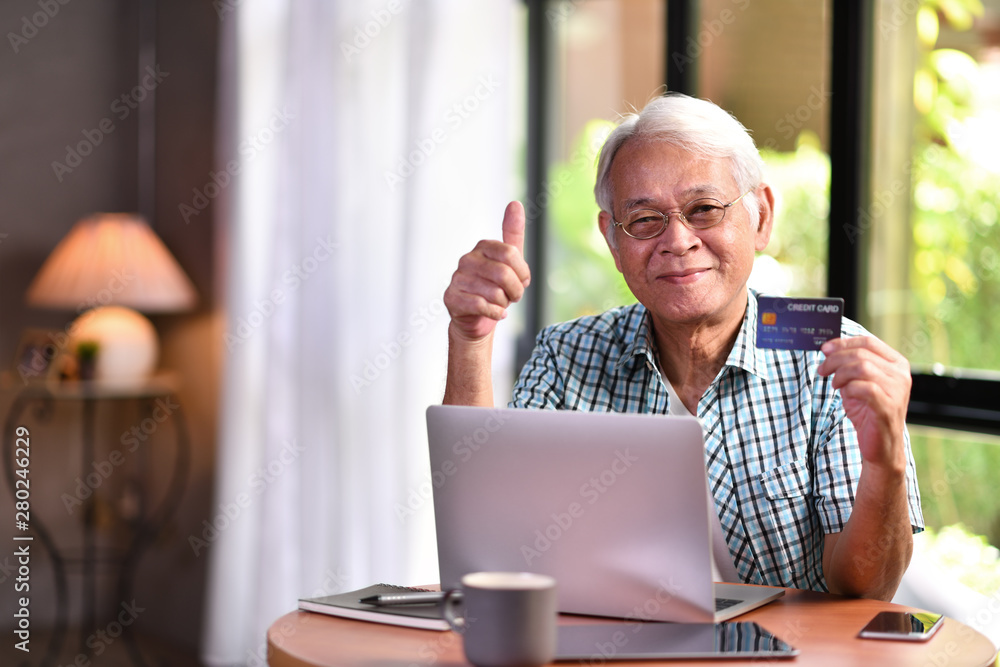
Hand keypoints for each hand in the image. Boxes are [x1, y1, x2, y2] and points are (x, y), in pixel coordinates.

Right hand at [444, 201, 530, 341]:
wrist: (477, 318)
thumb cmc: (495, 288)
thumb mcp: (510, 262)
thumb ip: (513, 233)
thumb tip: (515, 203)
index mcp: (483, 247)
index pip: (510, 253)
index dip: (522, 272)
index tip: (522, 281)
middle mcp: (467, 259)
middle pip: (504, 274)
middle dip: (515, 291)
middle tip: (512, 297)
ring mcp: (457, 278)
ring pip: (494, 292)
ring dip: (504, 304)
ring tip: (499, 304)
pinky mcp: (451, 297)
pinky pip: (481, 305)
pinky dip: (495, 313)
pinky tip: (495, 313)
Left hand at [817, 336, 910, 471]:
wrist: (881, 445)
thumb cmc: (868, 412)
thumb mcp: (857, 382)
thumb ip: (848, 365)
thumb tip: (828, 349)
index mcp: (896, 363)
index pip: (868, 342)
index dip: (843, 343)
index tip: (824, 349)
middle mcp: (901, 374)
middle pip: (862, 353)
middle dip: (835, 359)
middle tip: (822, 370)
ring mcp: (897, 390)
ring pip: (862, 367)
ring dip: (841, 374)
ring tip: (835, 385)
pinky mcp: (889, 406)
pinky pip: (865, 388)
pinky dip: (849, 388)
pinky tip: (845, 394)